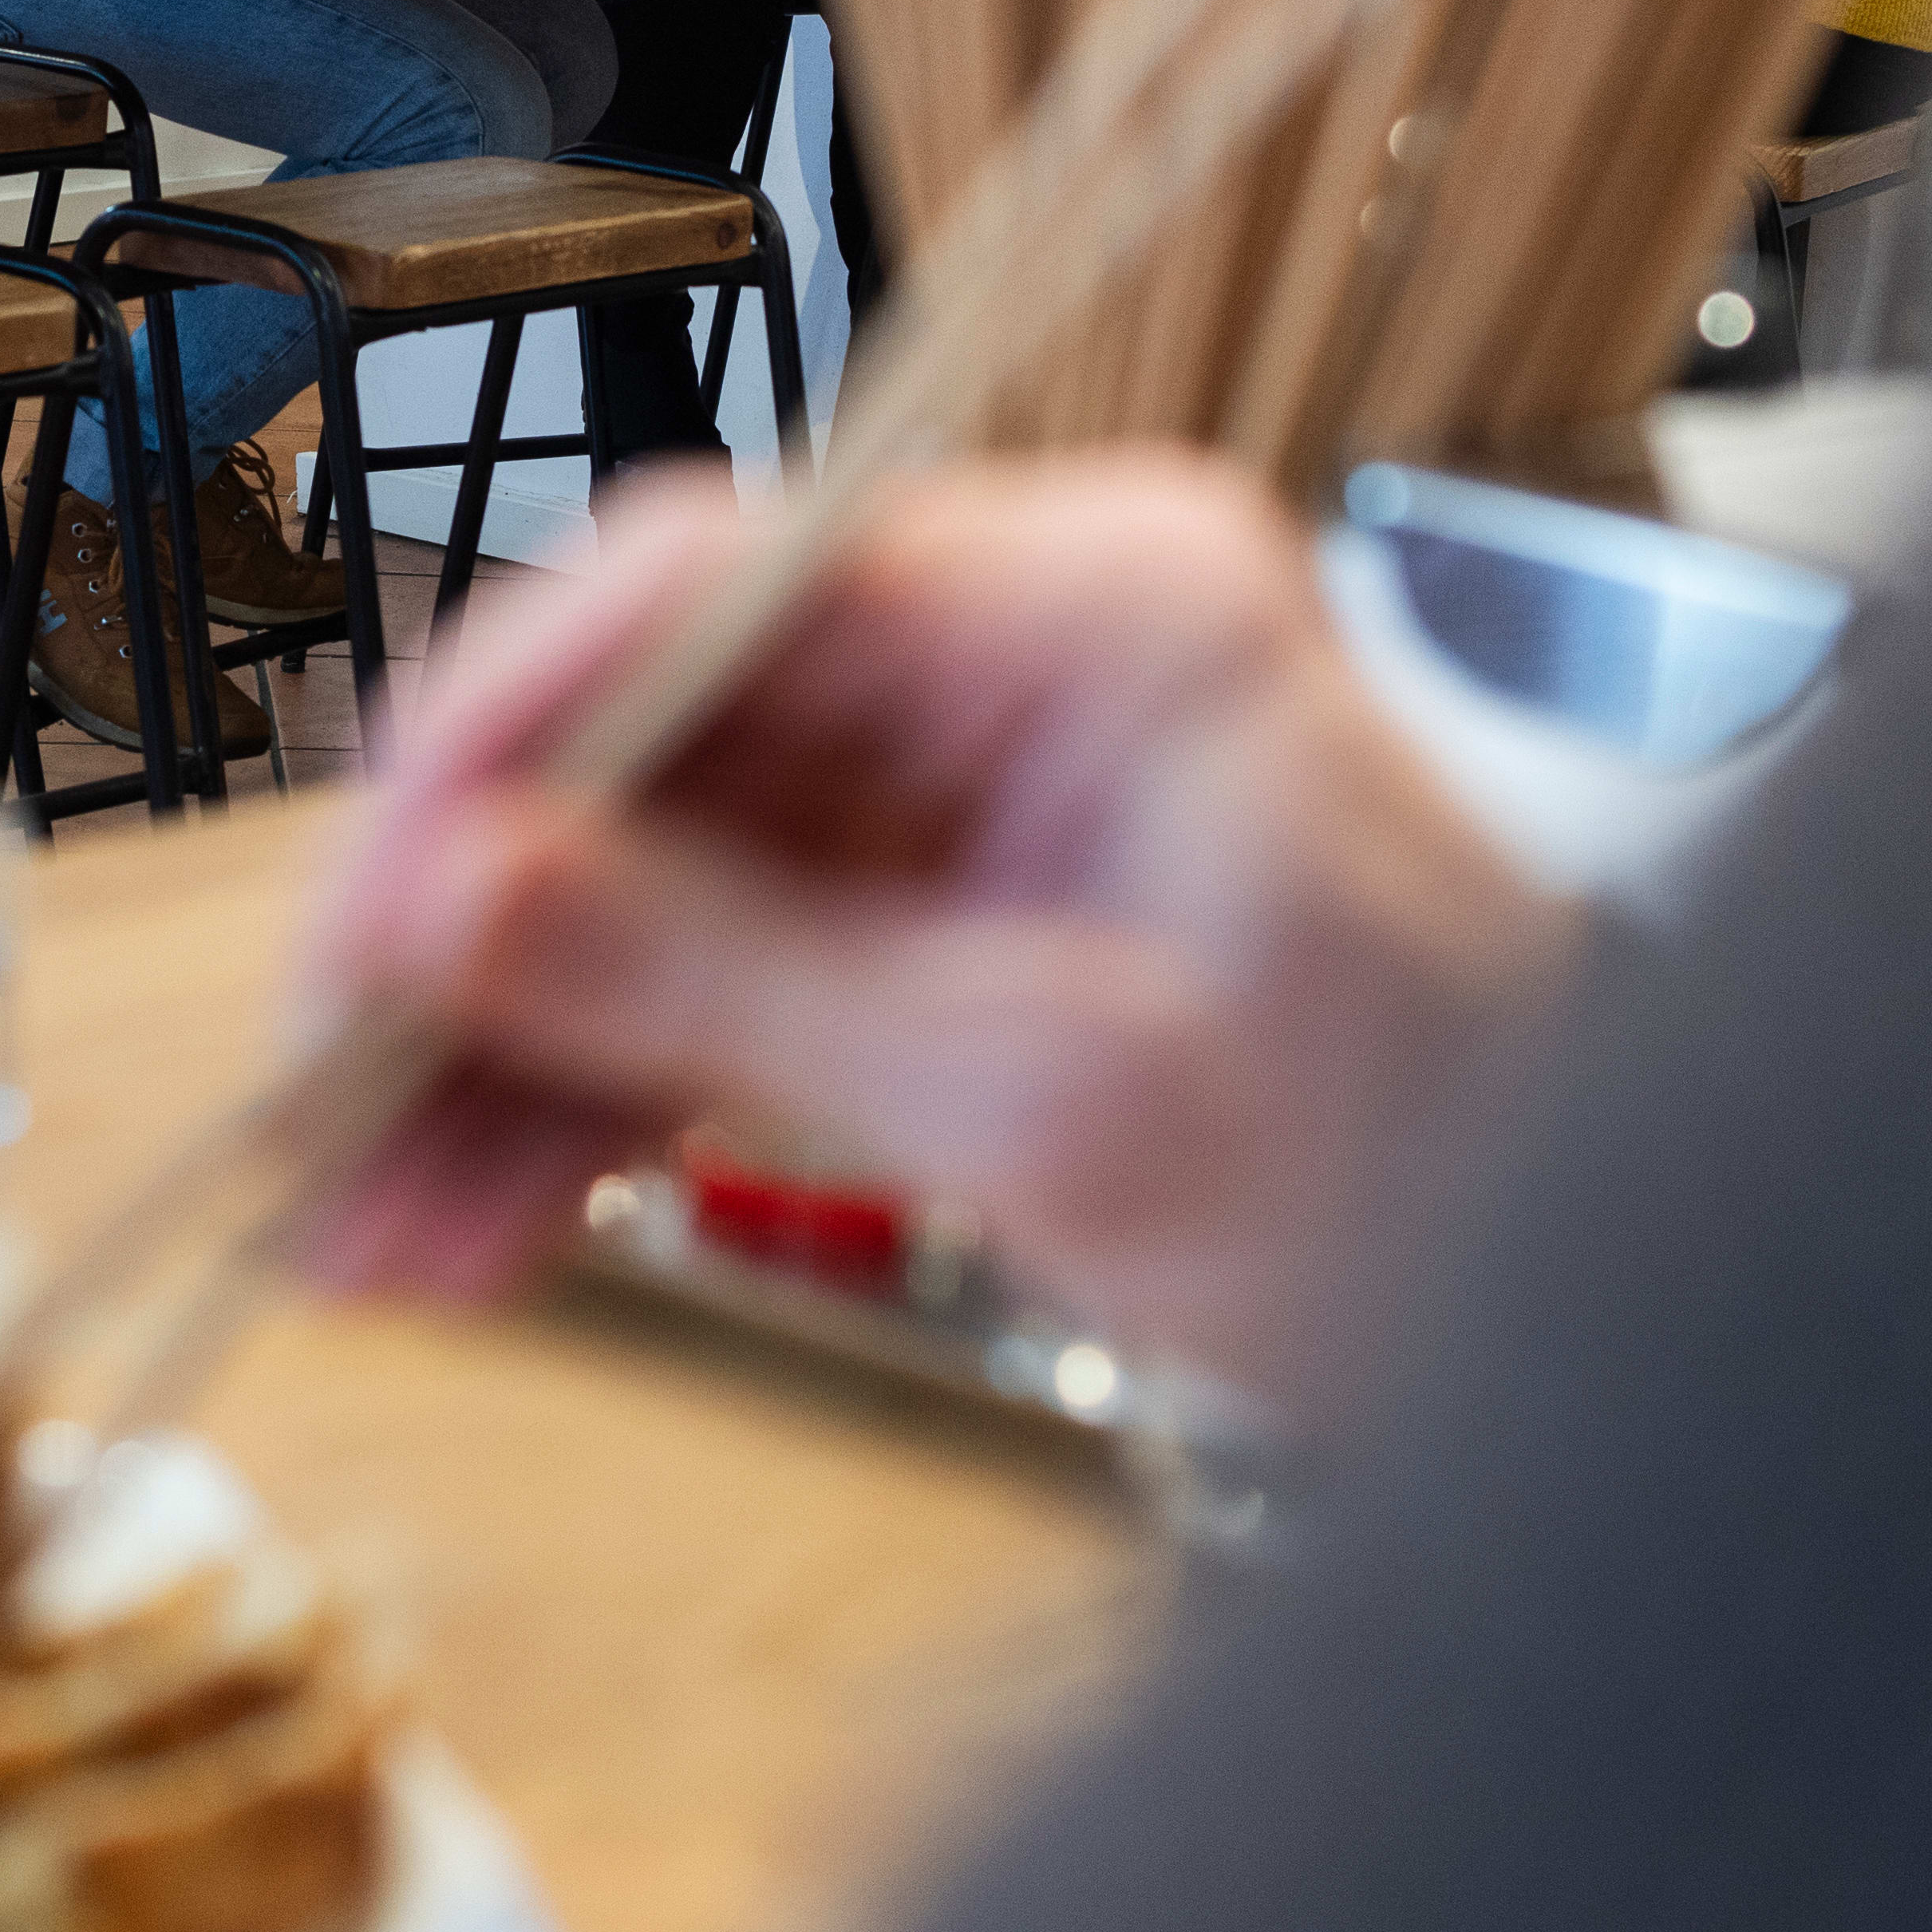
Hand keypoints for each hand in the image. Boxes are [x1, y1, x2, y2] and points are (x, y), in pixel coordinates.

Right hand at [293, 457, 1572, 1394]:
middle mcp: (1020, 655)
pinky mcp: (954, 929)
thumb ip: (724, 982)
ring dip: (506, 1049)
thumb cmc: (1426, 1185)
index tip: (373, 903)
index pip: (719, 585)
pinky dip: (600, 1099)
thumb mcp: (1044, 1093)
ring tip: (369, 1227)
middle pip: (656, 739)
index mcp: (1095, 603)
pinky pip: (723, 978)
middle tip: (323, 1104)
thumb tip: (444, 901)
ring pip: (658, 875)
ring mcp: (980, 793)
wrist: (1608, 1345)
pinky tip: (474, 1222)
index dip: (507, 734)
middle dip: (474, 935)